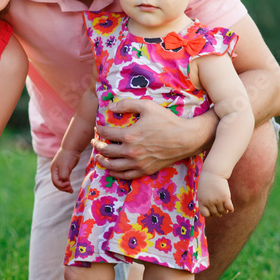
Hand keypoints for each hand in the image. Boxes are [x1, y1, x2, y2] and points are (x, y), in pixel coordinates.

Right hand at [52, 148, 81, 192]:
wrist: (72, 148)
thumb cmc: (67, 156)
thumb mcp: (65, 166)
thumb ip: (63, 175)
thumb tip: (64, 182)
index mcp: (54, 170)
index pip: (55, 181)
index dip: (61, 185)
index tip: (68, 184)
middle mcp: (56, 171)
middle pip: (57, 183)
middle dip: (63, 187)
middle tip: (70, 190)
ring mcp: (61, 170)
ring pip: (61, 181)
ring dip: (65, 187)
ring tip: (71, 191)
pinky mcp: (66, 169)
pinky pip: (65, 179)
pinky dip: (68, 183)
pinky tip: (71, 186)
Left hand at [93, 99, 215, 179]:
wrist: (185, 138)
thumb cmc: (167, 120)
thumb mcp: (147, 106)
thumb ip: (127, 104)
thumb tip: (110, 107)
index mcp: (129, 135)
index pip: (106, 134)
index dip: (99, 130)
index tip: (98, 127)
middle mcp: (131, 152)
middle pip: (106, 151)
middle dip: (97, 145)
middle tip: (94, 142)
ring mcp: (138, 163)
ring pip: (113, 166)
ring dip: (102, 161)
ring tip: (98, 157)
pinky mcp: (145, 170)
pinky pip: (126, 175)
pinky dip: (115, 173)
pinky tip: (112, 169)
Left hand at [197, 171, 233, 217]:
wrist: (213, 173)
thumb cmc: (207, 182)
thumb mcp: (201, 192)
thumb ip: (204, 202)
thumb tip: (209, 214)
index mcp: (202, 201)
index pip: (205, 214)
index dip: (209, 214)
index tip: (212, 212)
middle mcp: (209, 202)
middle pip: (215, 213)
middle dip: (218, 213)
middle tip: (220, 211)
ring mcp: (217, 200)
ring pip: (223, 211)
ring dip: (225, 211)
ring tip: (225, 209)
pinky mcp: (225, 197)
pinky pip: (229, 207)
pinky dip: (230, 209)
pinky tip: (231, 209)